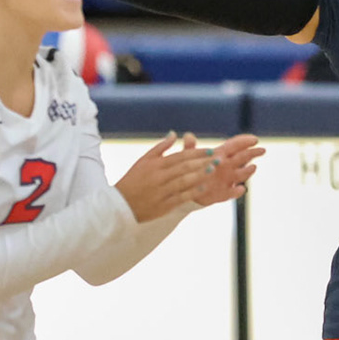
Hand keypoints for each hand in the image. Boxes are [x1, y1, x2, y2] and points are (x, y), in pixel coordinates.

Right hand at [113, 132, 261, 221]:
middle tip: (218, 158)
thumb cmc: (132, 181)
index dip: (196, 153)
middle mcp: (159, 177)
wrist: (120, 206)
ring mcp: (162, 192)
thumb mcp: (143, 161)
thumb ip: (160, 148)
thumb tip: (174, 134)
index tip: (210, 151)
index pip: (180, 156)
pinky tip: (204, 187)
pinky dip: (193, 192)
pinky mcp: (163, 206)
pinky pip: (181, 197)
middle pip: (184, 167)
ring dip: (200, 175)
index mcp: (155, 165)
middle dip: (202, 162)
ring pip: (184, 181)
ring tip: (213, 170)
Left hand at [188, 132, 262, 206]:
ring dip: (247, 171)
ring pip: (241, 174)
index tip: (254, 139)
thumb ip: (189, 148)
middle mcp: (226, 167)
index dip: (245, 141)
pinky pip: (231, 193)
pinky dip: (237, 191)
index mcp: (219, 155)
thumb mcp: (186, 158)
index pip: (234, 146)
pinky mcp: (222, 194)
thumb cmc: (187, 171)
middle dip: (253, 153)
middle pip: (242, 158)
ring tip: (253, 167)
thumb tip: (188, 136)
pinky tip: (240, 189)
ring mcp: (226, 180)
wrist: (184, 191)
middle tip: (262, 150)